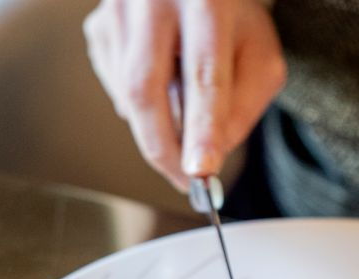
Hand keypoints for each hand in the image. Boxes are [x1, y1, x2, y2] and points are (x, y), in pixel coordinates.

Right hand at [84, 0, 285, 190]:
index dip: (201, 128)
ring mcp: (118, 12)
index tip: (201, 170)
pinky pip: (117, 90)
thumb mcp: (260, 58)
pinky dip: (142, 107)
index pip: (203, 75)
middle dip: (165, 148)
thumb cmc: (232, 19)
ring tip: (185, 115)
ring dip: (157, 126)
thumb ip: (243, 107)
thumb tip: (212, 155)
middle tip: (185, 181)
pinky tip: (163, 88)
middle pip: (146, 90)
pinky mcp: (98, 28)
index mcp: (205, 1)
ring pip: (128, 96)